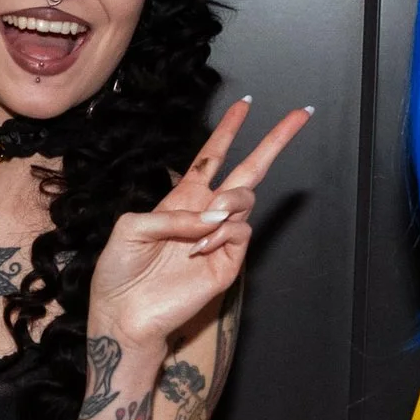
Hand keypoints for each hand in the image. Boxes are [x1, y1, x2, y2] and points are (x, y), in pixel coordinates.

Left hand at [88, 98, 309, 354]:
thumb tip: (212, 216)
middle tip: (300, 115)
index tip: (244, 105)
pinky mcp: (228, 264)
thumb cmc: (119, 272)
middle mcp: (205, 215)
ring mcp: (219, 239)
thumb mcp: (129, 228)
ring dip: (227, 204)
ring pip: (245, 201)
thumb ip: (168, 214)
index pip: (212, 159)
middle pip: (248, 171)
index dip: (227, 132)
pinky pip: (240, 232)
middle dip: (273, 141)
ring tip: (203, 225)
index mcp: (181, 201)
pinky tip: (200, 246)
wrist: (124, 313)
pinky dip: (222, 232)